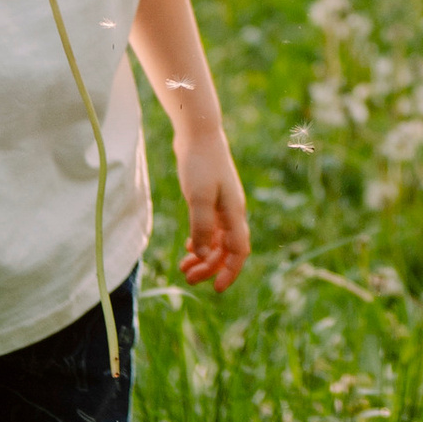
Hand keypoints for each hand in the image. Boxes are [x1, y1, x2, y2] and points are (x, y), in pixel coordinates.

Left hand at [170, 131, 250, 292]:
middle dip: (209, 267)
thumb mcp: (199, 197)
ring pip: (217, 240)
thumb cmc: (200, 163)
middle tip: (188, 278)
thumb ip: (203, 226)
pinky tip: (189, 246)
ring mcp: (222, 204)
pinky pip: (211, 228)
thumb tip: (205, 255)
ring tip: (183, 267)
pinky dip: (201, 240)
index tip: (215, 288)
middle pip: (226, 249)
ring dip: (203, 256)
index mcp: (234, 213)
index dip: (229, 272)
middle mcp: (232, 212)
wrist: (198, 133)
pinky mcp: (211, 197)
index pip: (238, 251)